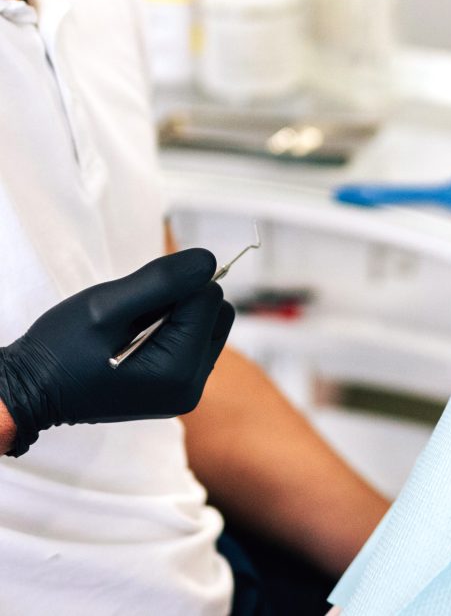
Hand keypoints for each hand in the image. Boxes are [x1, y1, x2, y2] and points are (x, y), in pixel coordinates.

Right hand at [0, 248, 234, 455]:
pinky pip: (193, 339)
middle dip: (181, 301)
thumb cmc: (60, 350)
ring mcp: (186, 389)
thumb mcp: (105, 306)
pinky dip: (171, 329)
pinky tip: (137, 339)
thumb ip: (161, 281)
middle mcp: (192, 386)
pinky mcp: (179, 385)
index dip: (173, 286)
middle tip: (133, 315)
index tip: (135, 302)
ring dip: (176, 314)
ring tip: (132, 329)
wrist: (34, 389)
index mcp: (179, 372)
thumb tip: (210, 260)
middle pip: (217, 311)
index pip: (209, 297)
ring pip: (208, 322)